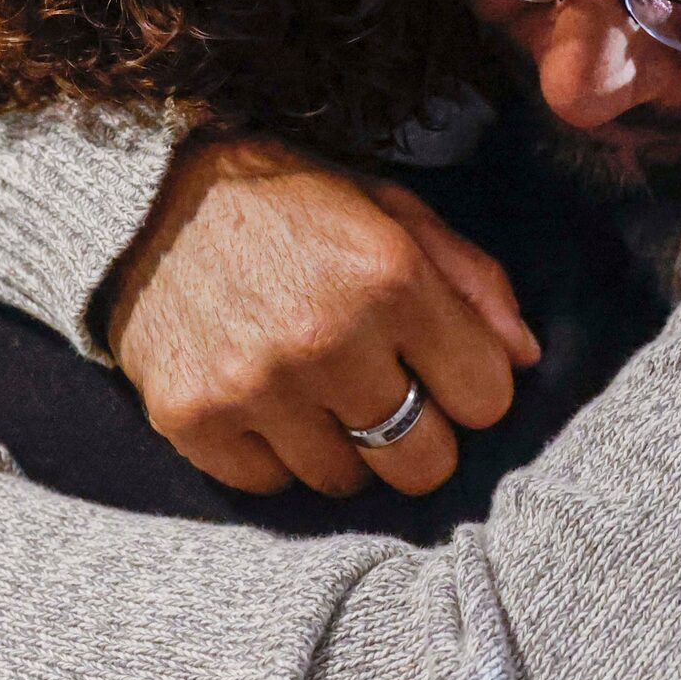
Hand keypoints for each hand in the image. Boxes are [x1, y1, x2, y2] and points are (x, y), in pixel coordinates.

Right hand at [104, 135, 540, 499]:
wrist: (154, 195)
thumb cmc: (293, 203)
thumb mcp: (393, 211)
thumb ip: (471, 280)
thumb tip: (526, 359)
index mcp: (389, 277)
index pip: (485, 398)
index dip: (471, 387)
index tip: (444, 370)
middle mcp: (326, 339)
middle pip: (422, 464)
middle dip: (420, 437)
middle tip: (389, 398)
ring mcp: (255, 386)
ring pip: (343, 481)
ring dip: (342, 446)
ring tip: (318, 390)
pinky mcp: (193, 418)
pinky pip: (267, 485)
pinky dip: (274, 455)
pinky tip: (265, 400)